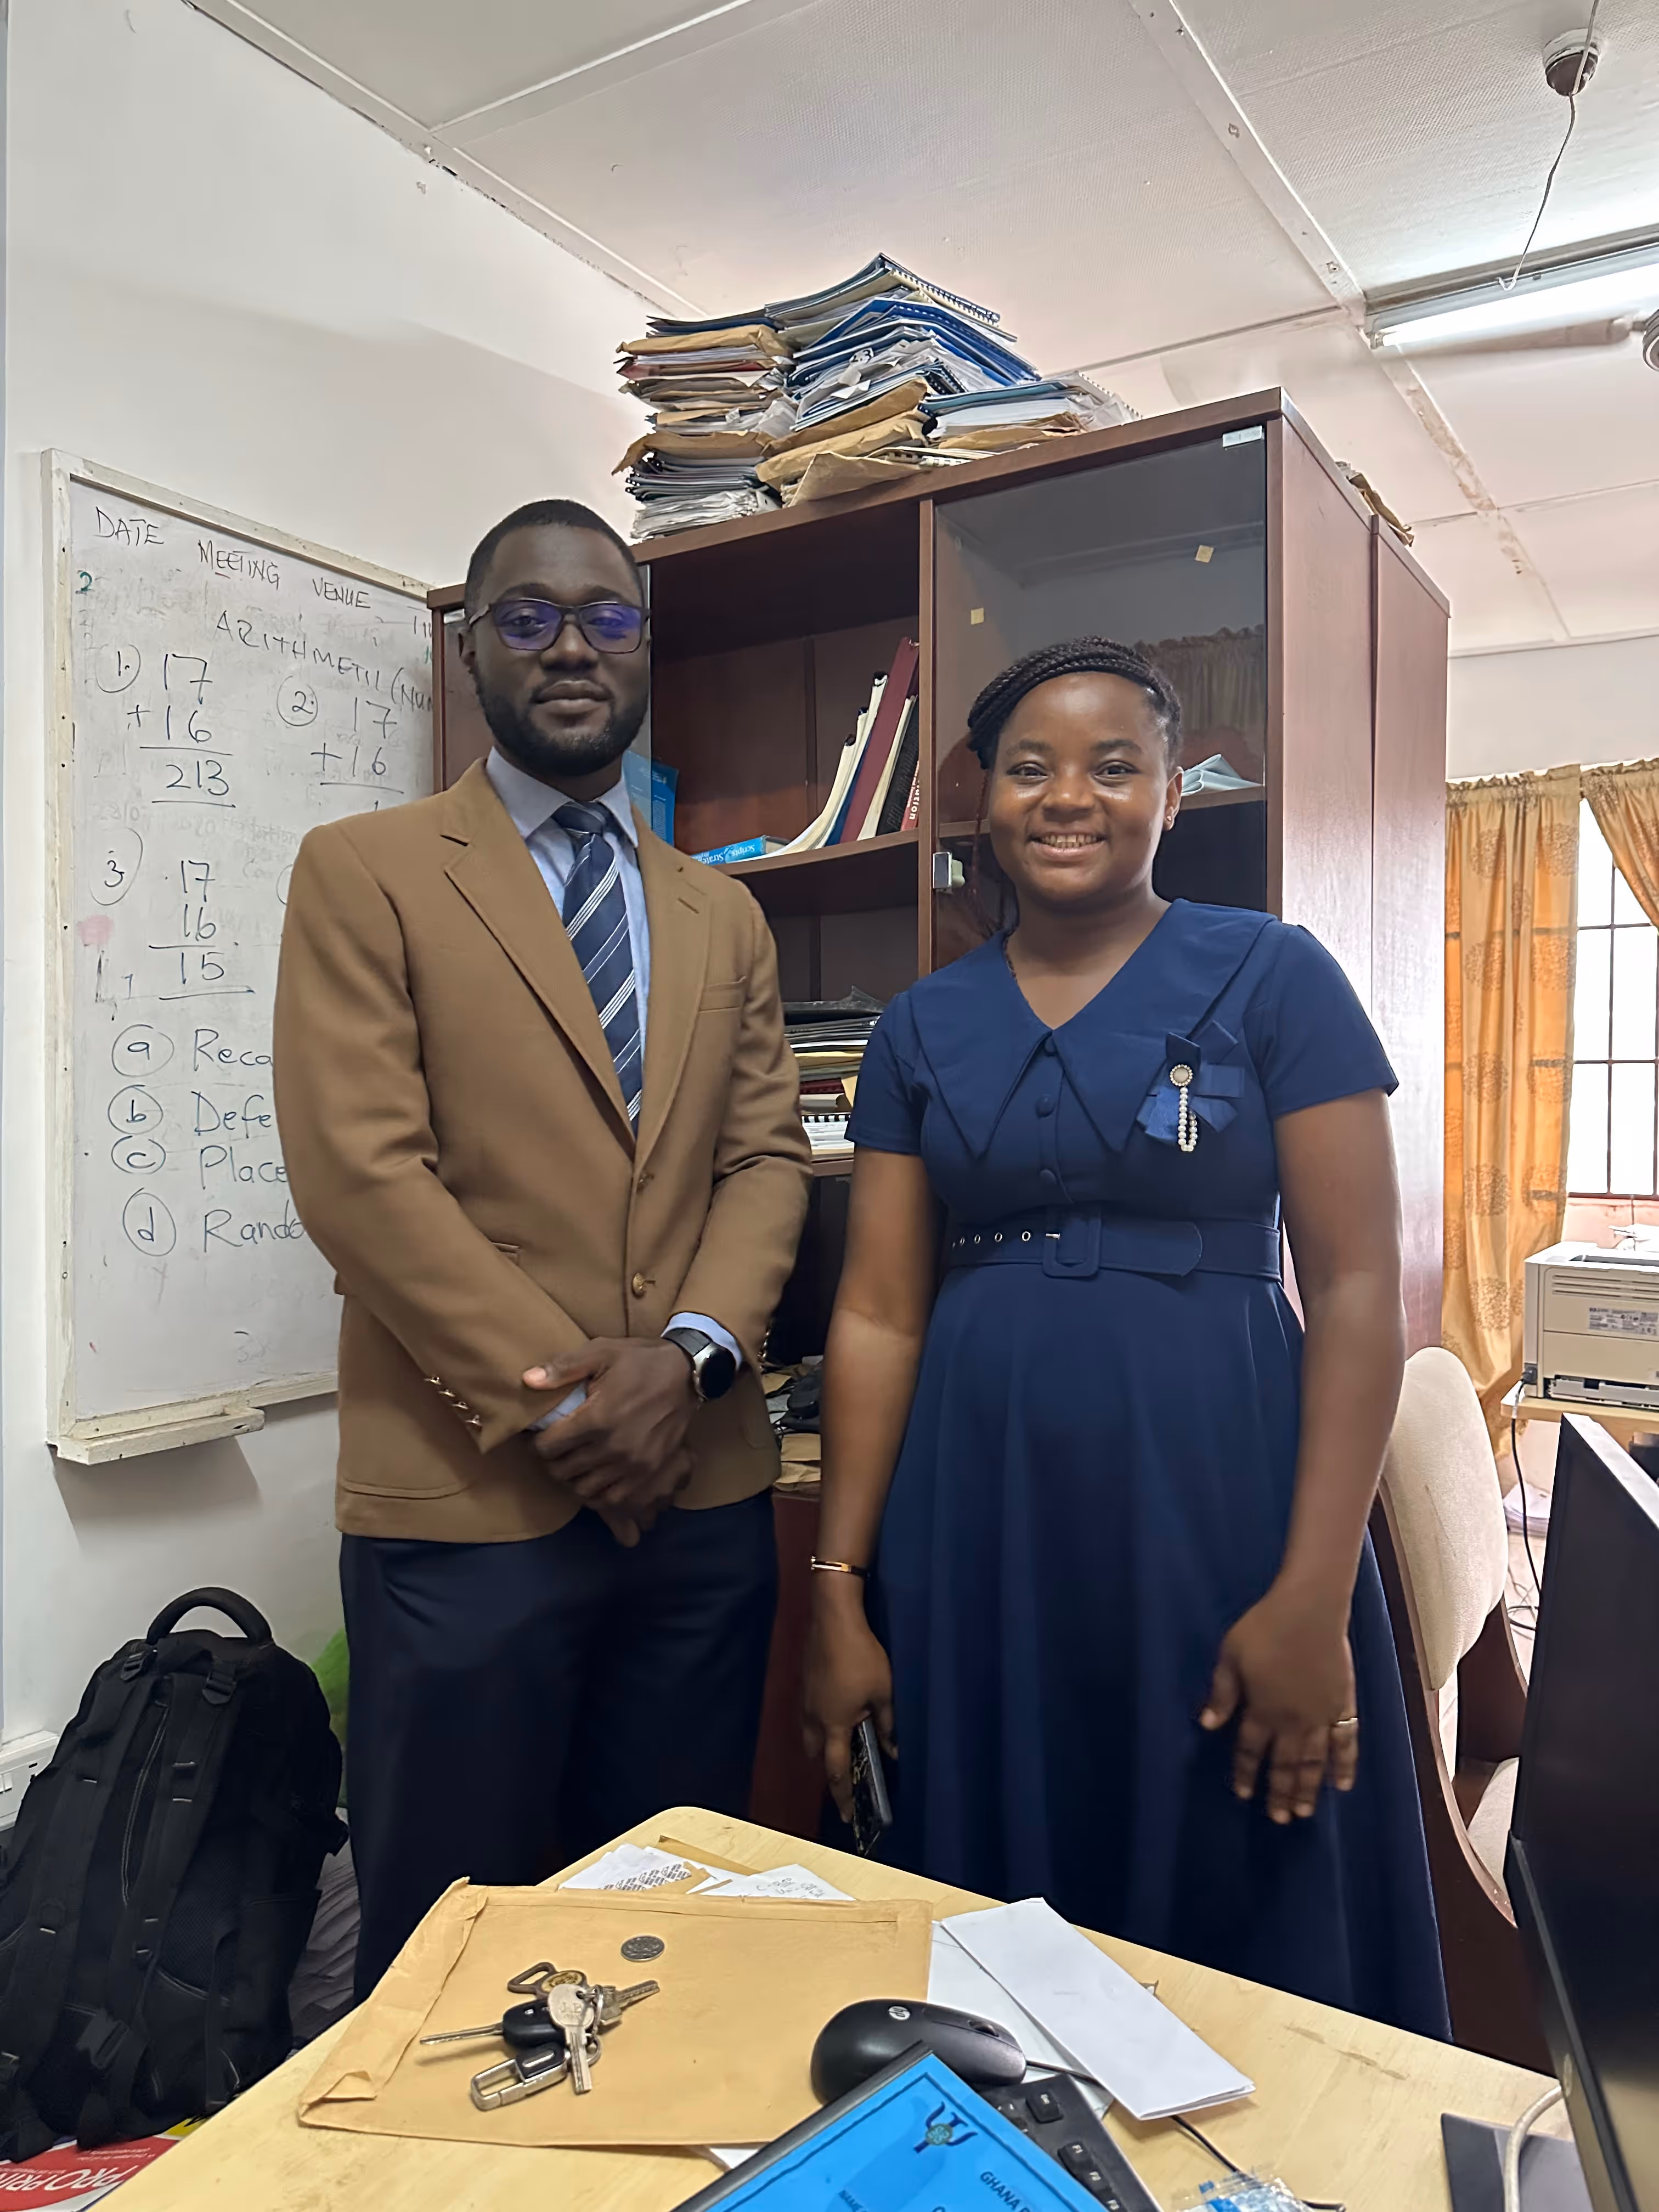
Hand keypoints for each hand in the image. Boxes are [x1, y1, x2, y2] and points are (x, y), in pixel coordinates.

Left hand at [524, 1339, 694, 1523]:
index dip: (536, 1442)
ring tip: (571, 1464)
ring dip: (571, 1479)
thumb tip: (527, 1380)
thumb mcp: (601, 1351)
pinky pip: (612, 1498)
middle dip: (551, 1461)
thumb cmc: (640, 1361)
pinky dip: (597, 1494)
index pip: (548, 1447)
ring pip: (584, 1489)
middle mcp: (613, 1446)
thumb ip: (563, 1367)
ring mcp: (633, 1464)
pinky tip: (593, 1478)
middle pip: (562, 1470)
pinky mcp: (648, 1472)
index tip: (538, 1436)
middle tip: (552, 1450)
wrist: (688, 1374)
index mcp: (597, 1417)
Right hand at [802, 1583, 895, 1821]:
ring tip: (845, 1737)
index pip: (836, 1771)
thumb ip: (887, 1724)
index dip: (841, 1796)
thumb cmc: (861, 1657)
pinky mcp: (806, 1683)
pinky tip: (838, 1708)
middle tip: (848, 1771)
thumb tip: (892, 1749)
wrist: (833, 1619)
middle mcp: (814, 1718)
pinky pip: (811, 1713)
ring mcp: (806, 1700)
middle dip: (829, 1767)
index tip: (844, 1815)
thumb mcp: (883, 1692)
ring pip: (810, 1733)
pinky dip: (822, 1720)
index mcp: (834, 1725)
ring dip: (824, 1742)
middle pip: (816, 1754)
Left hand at [1200, 1586, 1357, 1822]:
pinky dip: (1345, 1766)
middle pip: (1285, 1765)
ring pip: (1314, 1762)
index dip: (1246, 1773)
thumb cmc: (1265, 1627)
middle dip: (1279, 1793)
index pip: (1250, 1750)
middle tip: (1279, 1819)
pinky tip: (1342, 1785)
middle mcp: (1292, 1721)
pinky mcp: (1343, 1705)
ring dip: (1309, 1789)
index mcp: (1261, 1709)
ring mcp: (1321, 1716)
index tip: (1243, 1795)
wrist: (1310, 1609)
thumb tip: (1207, 1725)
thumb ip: (1221, 1692)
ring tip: (1304, 1813)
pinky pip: (1346, 1742)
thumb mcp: (1230, 1656)